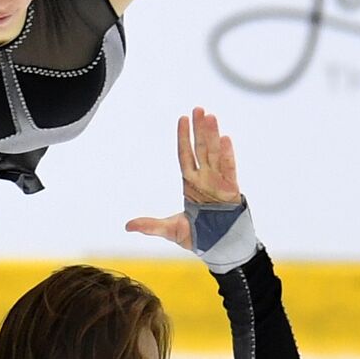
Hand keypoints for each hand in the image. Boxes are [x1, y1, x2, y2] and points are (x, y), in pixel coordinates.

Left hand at [124, 107, 240, 250]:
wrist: (219, 250)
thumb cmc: (199, 237)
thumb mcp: (171, 230)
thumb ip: (151, 225)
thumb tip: (127, 226)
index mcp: (191, 184)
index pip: (186, 155)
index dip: (184, 137)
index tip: (182, 118)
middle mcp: (205, 179)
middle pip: (201, 149)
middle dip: (199, 129)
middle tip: (198, 109)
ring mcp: (219, 183)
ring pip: (215, 154)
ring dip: (212, 135)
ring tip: (210, 117)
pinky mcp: (232, 190)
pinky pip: (229, 169)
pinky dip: (227, 154)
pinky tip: (225, 138)